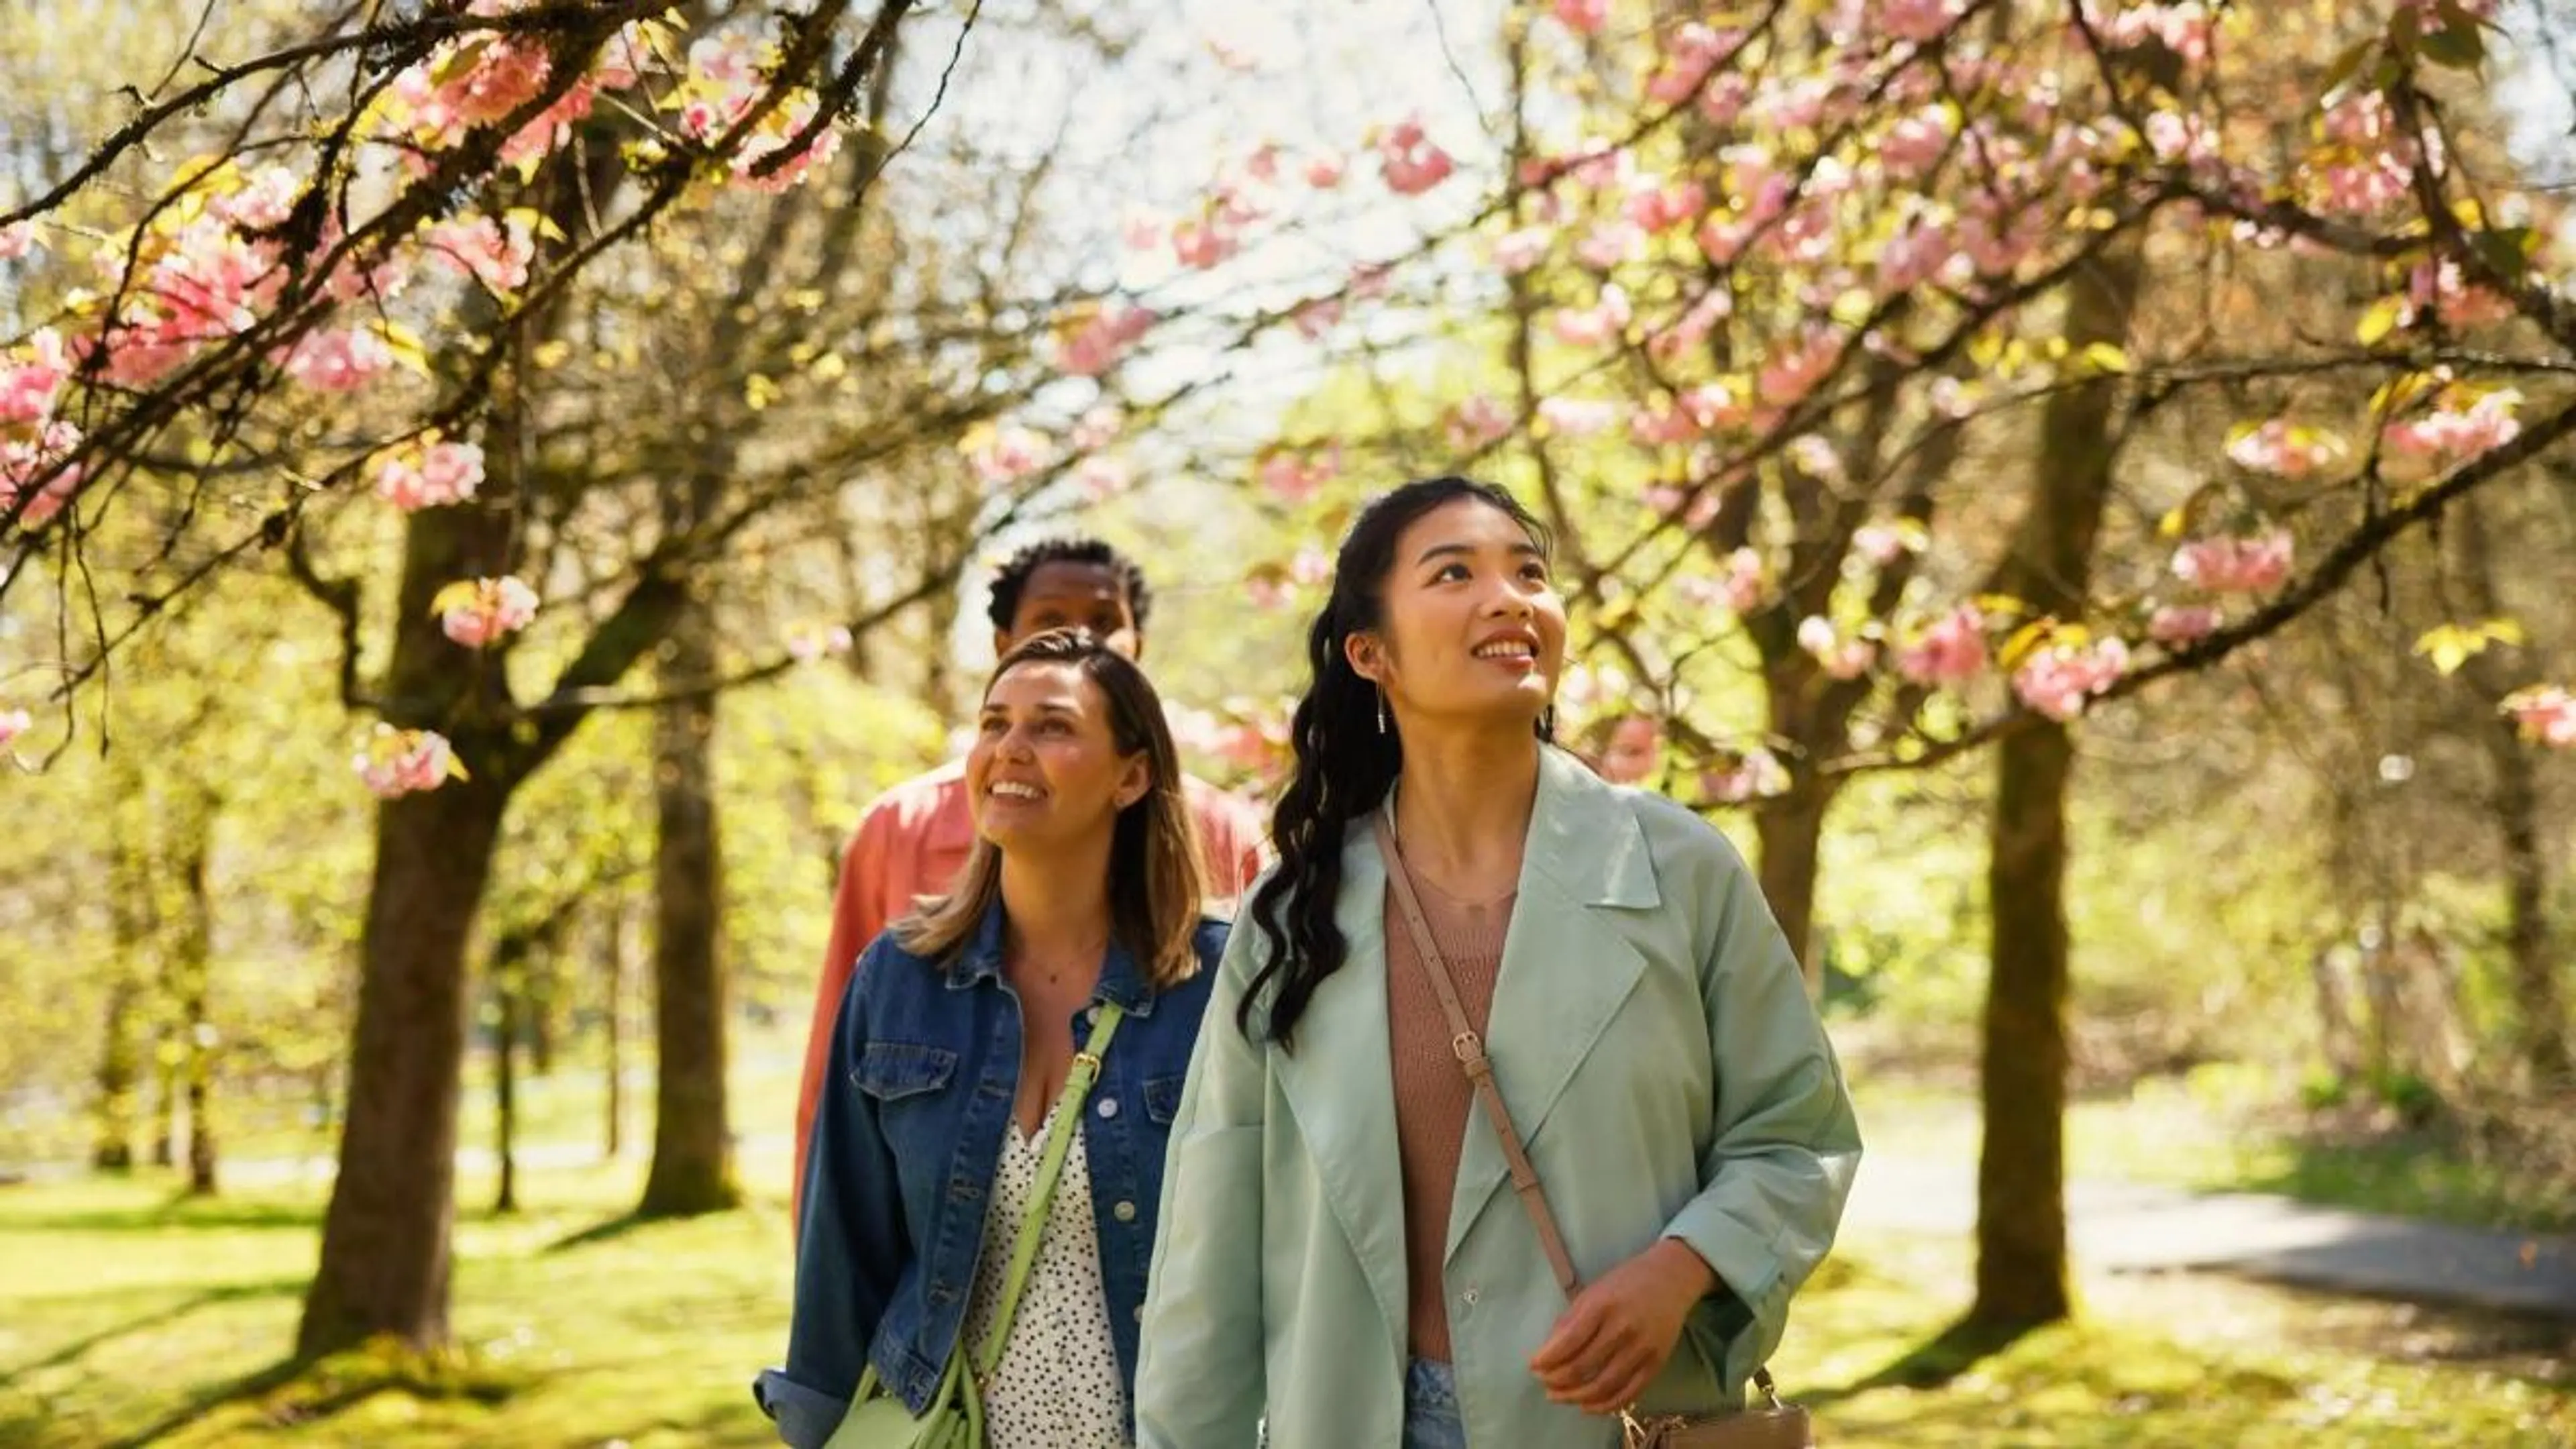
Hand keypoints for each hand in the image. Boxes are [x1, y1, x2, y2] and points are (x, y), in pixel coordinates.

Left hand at [1528, 1238, 1718, 1414]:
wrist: (1671, 1279)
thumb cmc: (1625, 1283)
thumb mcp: (1591, 1293)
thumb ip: (1569, 1322)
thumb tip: (1546, 1354)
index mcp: (1602, 1306)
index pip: (1569, 1342)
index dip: (1547, 1359)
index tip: (1533, 1366)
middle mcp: (1623, 1329)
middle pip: (1583, 1367)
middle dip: (1557, 1381)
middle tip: (1545, 1384)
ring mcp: (1642, 1349)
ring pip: (1604, 1385)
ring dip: (1576, 1397)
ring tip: (1559, 1397)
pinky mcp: (1656, 1364)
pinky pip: (1628, 1393)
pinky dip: (1605, 1405)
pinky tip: (1587, 1406)